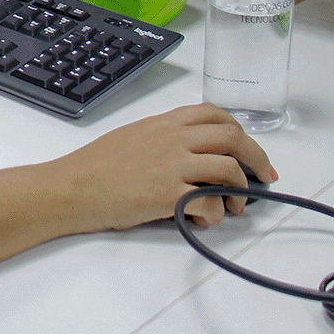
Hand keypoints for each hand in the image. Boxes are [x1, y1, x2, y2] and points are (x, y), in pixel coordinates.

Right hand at [56, 103, 276, 230]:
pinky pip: (209, 204)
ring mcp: (172, 165)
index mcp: (164, 123)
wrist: (70, 188)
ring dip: (240, 191)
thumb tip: (192, 153)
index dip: (241, 131)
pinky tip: (201, 219)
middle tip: (263, 178)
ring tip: (234, 206)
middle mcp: (172, 139)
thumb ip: (164, 138)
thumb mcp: (132, 137)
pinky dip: (214, 215)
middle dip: (257, 159)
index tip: (249, 150)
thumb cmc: (94, 167)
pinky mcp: (168, 194)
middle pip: (233, 138)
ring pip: (229, 169)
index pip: (214, 114)